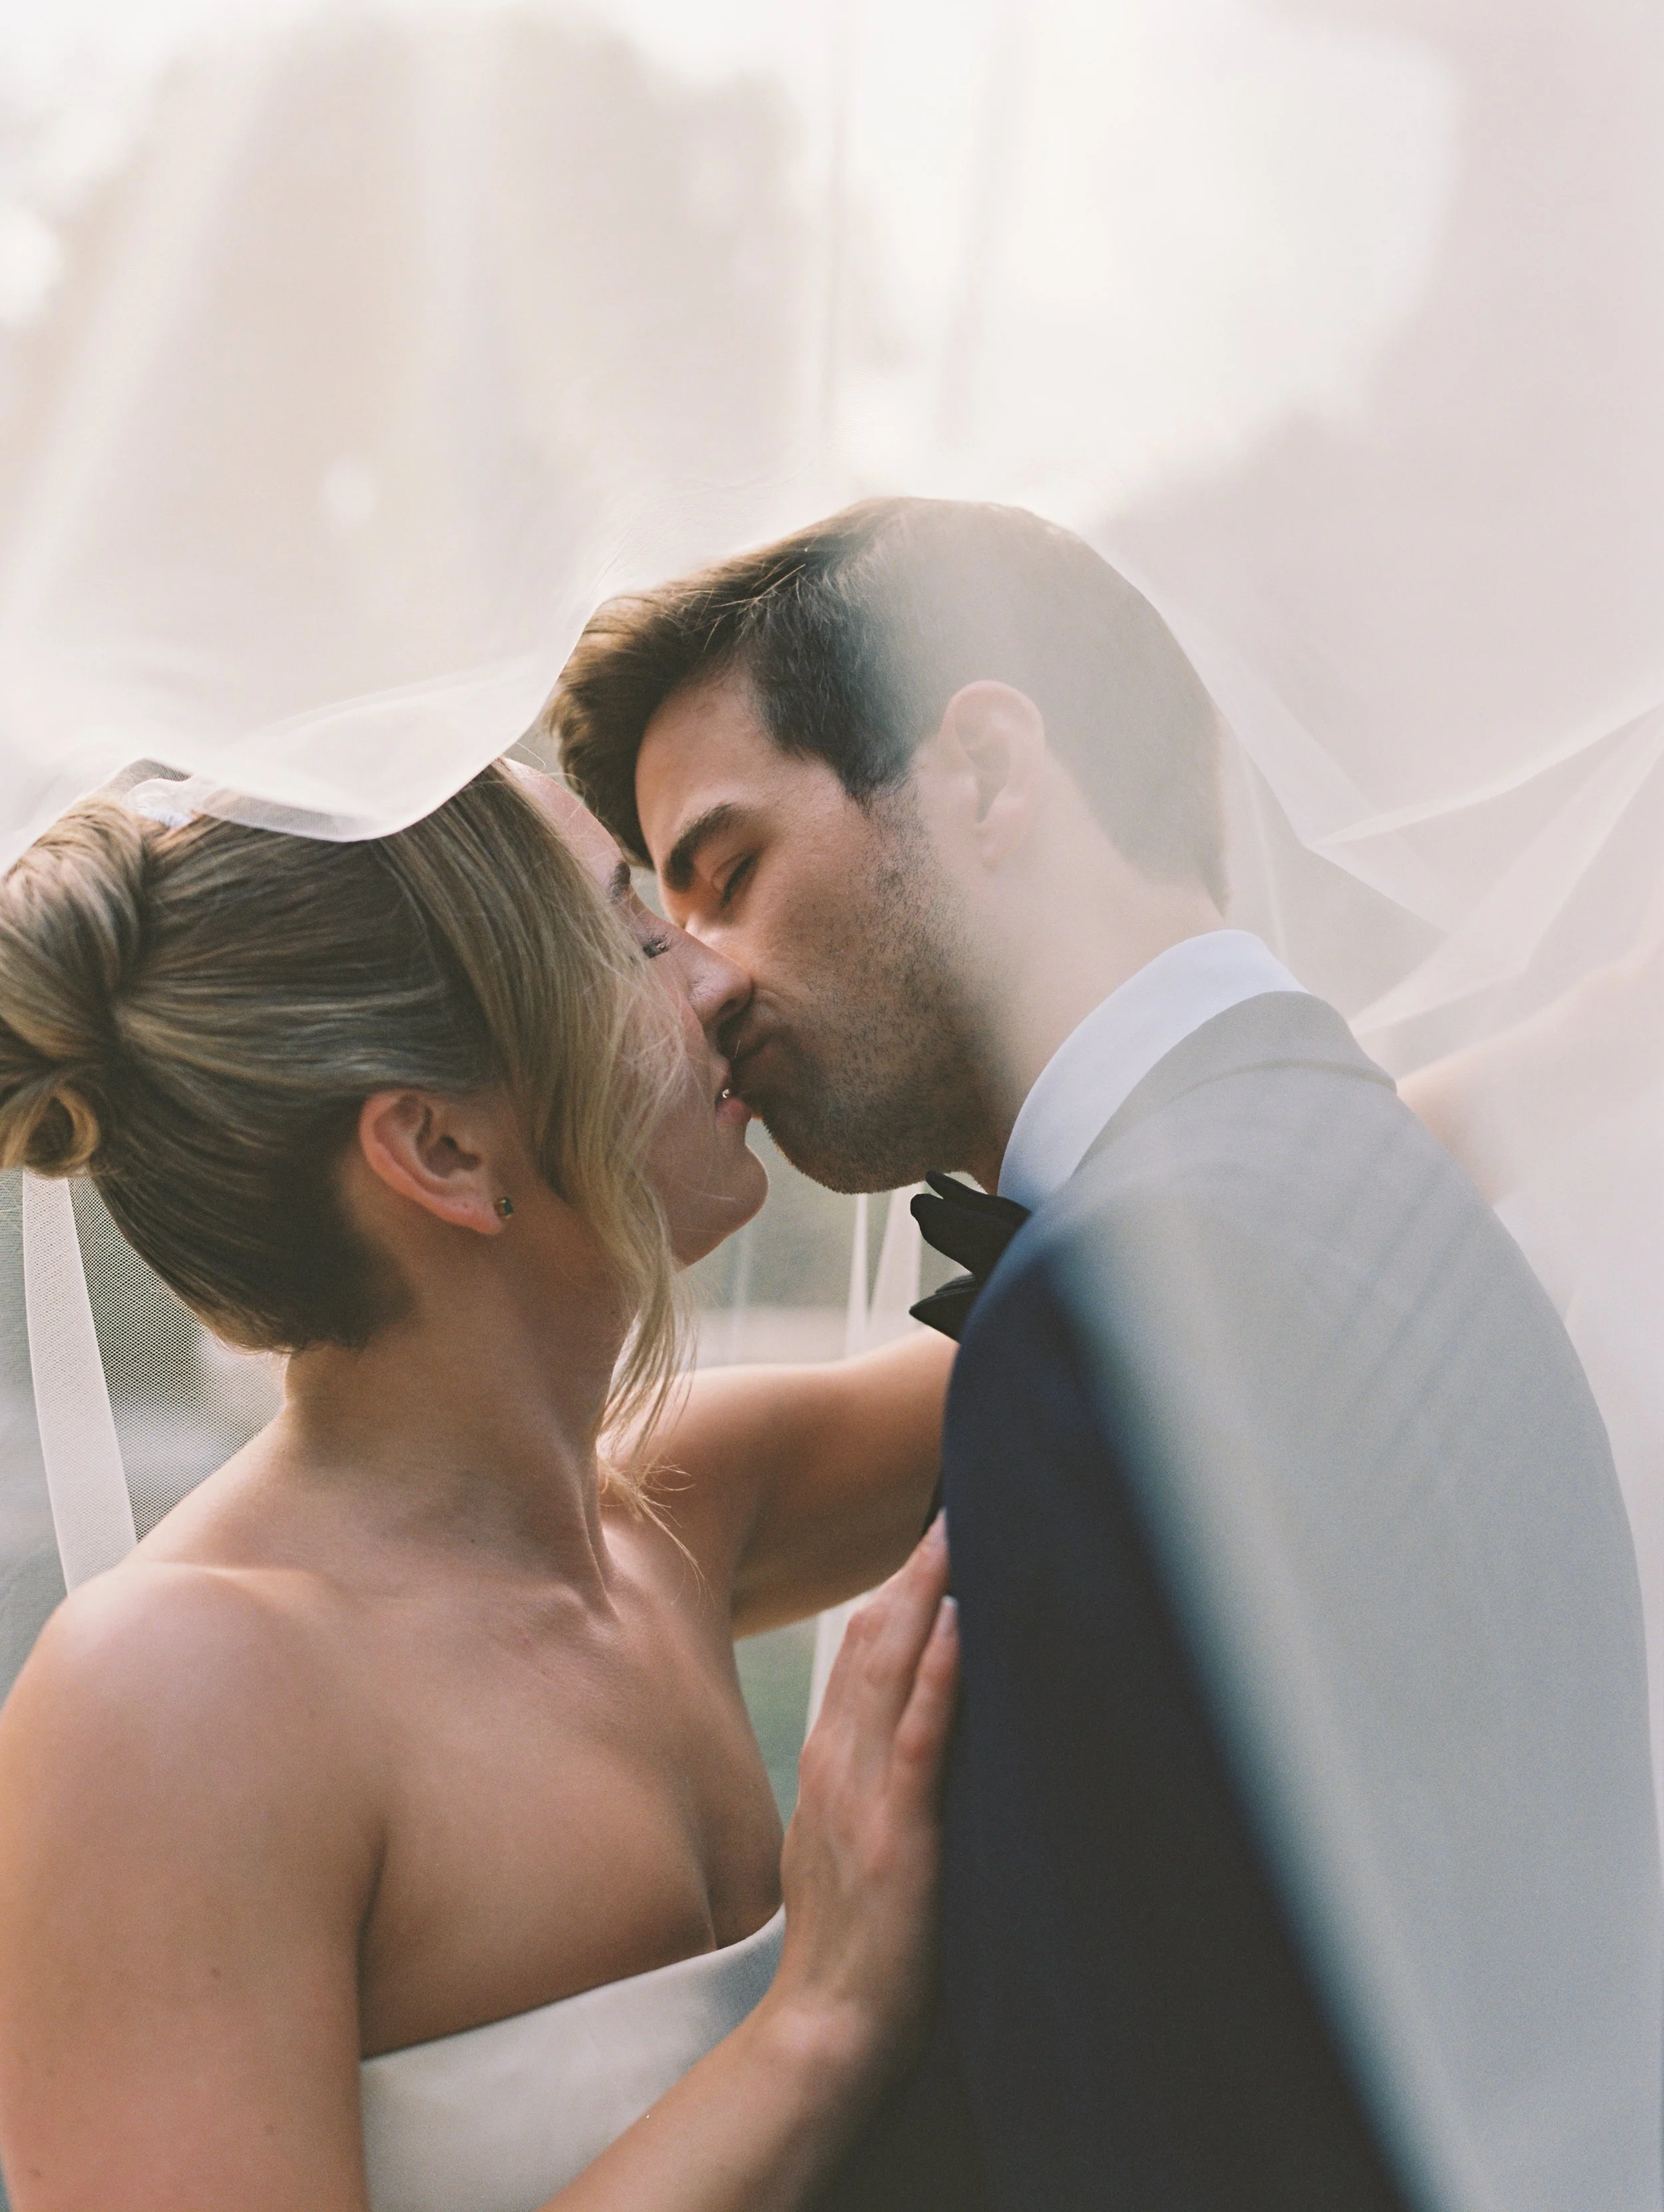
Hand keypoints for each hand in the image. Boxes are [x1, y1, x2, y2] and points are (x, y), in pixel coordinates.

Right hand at [765, 1517, 958, 2084]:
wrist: (827, 2026)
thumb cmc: (848, 1938)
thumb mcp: (838, 1836)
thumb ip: (864, 1774)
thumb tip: (905, 1721)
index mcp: (827, 1761)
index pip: (858, 1648)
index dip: (896, 1586)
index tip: (931, 1532)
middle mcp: (836, 1762)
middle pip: (871, 1639)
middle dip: (914, 1568)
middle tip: (954, 1501)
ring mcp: (862, 1796)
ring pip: (890, 1669)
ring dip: (928, 1596)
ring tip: (960, 1532)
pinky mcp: (897, 1835)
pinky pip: (919, 1739)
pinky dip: (941, 1675)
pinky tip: (966, 1625)